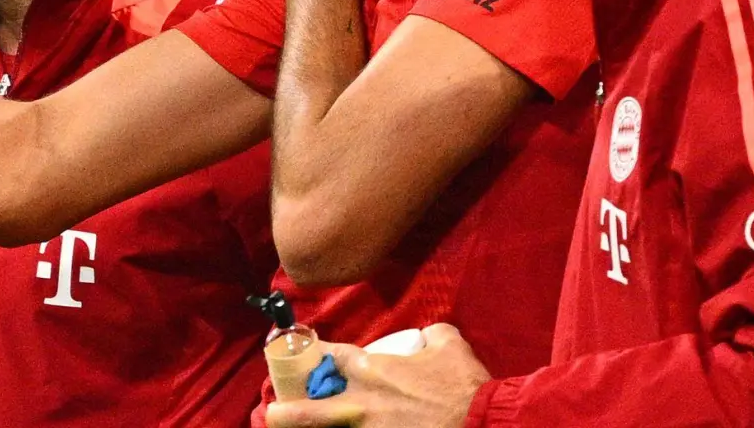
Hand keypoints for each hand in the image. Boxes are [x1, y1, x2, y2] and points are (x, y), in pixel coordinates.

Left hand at [265, 324, 490, 427]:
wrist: (482, 423)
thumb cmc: (463, 384)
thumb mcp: (449, 343)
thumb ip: (430, 334)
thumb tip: (427, 336)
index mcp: (373, 371)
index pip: (333, 358)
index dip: (315, 356)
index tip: (305, 357)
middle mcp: (362, 405)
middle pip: (313, 410)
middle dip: (287, 413)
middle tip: (271, 415)